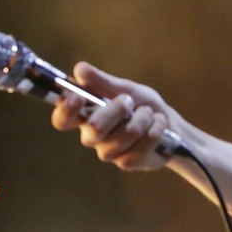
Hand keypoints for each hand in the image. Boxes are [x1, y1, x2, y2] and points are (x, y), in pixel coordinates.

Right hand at [50, 62, 181, 171]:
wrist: (168, 123)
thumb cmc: (140, 104)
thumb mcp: (123, 88)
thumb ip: (101, 81)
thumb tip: (79, 68)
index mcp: (85, 115)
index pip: (62, 119)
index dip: (65, 111)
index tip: (77, 98)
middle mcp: (92, 135)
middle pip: (95, 128)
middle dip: (118, 109)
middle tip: (129, 101)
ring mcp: (108, 152)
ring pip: (125, 135)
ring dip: (143, 119)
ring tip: (149, 113)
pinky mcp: (126, 163)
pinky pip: (140, 147)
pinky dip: (154, 131)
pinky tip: (157, 126)